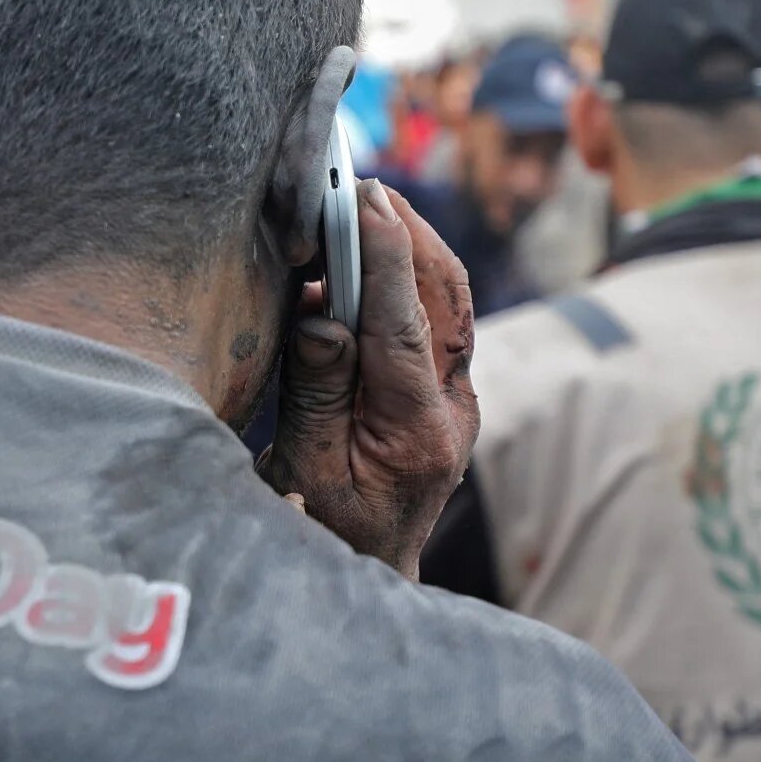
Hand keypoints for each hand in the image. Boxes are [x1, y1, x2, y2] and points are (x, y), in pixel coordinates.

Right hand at [261, 181, 477, 578]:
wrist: (368, 576)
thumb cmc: (324, 530)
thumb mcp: (304, 468)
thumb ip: (315, 390)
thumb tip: (320, 312)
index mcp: (417, 432)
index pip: (403, 324)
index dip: (385, 255)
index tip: (365, 199)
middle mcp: (452, 410)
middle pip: (446, 299)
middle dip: (409, 233)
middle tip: (365, 184)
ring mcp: (457, 401)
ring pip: (449, 304)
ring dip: (414, 248)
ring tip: (370, 203)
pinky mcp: (445, 393)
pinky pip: (437, 320)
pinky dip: (410, 277)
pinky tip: (372, 252)